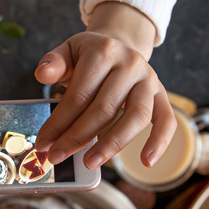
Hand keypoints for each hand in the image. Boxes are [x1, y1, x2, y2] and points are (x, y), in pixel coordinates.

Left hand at [34, 2, 176, 169]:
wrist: (119, 45)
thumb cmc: (88, 55)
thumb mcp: (67, 51)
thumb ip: (54, 62)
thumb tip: (42, 74)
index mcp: (103, 51)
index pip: (79, 94)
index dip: (59, 122)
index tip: (43, 143)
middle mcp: (130, 64)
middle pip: (104, 109)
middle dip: (77, 137)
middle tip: (56, 156)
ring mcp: (149, 80)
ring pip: (135, 117)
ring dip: (111, 145)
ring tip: (89, 163)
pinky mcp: (162, 95)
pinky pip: (167, 120)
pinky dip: (160, 142)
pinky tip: (147, 162)